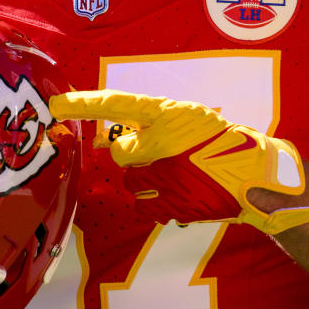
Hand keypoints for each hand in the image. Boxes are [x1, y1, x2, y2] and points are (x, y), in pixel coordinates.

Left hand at [50, 90, 308, 233]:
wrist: (254, 175)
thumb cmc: (222, 141)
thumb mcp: (187, 118)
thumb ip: (154, 124)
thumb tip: (119, 141)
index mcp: (165, 113)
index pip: (114, 105)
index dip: (82, 104)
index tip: (54, 105)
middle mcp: (160, 142)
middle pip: (121, 152)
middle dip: (135, 155)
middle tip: (166, 155)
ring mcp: (165, 175)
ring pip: (133, 180)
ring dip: (148, 179)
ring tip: (180, 174)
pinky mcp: (171, 204)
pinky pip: (146, 204)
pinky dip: (158, 200)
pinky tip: (182, 191)